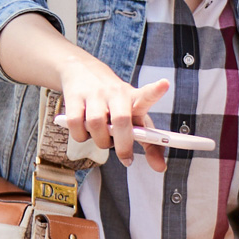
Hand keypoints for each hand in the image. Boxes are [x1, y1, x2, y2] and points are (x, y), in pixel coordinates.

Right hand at [58, 69, 173, 170]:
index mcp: (134, 98)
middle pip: (121, 119)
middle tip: (126, 158)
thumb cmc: (115, 102)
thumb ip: (150, 143)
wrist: (82, 71)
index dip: (155, 91)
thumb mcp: (135, 116)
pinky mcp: (74, 96)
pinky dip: (80, 136)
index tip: (164, 84)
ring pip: (96, 124)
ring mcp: (94, 94)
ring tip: (102, 137)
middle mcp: (116, 93)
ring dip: (100, 141)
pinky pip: (76, 125)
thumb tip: (160, 168)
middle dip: (123, 145)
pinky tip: (84, 132)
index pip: (146, 95)